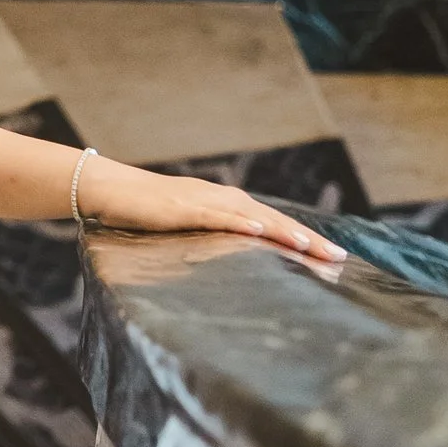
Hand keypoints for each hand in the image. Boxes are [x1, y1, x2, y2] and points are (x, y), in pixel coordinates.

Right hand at [82, 157, 341, 267]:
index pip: (273, 222)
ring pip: (251, 216)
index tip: (332, 256)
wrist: (109, 189)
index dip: (303, 237)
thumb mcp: (189, 226)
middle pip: (273, 219)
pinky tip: (257, 230)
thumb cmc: (147, 210)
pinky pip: (216, 216)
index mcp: (227, 204)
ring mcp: (203, 201)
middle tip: (338, 257)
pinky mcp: (182, 208)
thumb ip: (214, 237)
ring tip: (308, 246)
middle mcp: (222, 199)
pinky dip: (239, 222)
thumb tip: (240, 257)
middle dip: (306, 238)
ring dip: (281, 230)